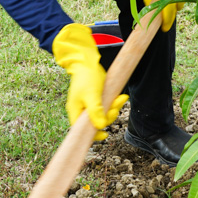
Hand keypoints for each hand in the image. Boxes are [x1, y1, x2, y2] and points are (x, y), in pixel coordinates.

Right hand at [53, 24, 127, 140]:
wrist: (87, 62)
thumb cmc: (86, 77)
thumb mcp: (91, 94)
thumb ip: (95, 111)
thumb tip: (101, 126)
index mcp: (76, 111)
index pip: (82, 130)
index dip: (93, 134)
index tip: (105, 134)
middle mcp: (82, 110)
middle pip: (96, 122)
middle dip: (109, 115)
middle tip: (116, 106)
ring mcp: (90, 105)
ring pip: (104, 114)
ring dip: (114, 107)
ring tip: (121, 98)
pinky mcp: (97, 100)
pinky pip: (107, 106)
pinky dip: (115, 102)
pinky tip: (121, 97)